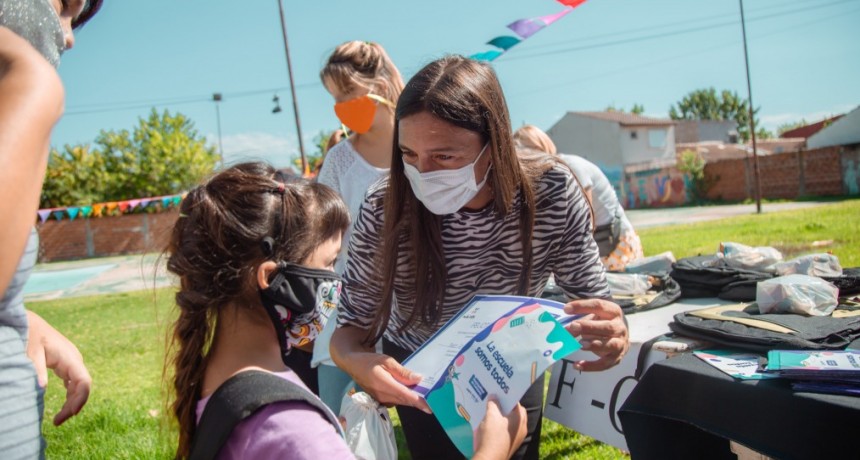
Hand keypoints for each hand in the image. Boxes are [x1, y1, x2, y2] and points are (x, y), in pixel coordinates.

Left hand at [25, 311, 91, 425]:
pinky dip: (69, 396)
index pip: (84, 381)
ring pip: (79, 387)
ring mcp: (72, 363)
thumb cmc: (30, 335)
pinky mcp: (66, 365)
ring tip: (58, 418)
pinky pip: (73, 384)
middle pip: (83, 388)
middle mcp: (75, 361)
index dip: (81, 399)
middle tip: (57, 422)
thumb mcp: (31, 351)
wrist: (30, 323)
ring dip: (71, 403)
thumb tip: (41, 389)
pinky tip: (62, 406)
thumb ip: (37, 368)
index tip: (70, 413)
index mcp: (70, 358)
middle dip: (74, 406)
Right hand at [342, 350, 430, 413]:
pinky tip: (413, 392)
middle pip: (405, 400)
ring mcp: (381, 399)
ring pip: (402, 401)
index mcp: (383, 383)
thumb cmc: (369, 361)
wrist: (353, 366)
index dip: (418, 401)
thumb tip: (418, 378)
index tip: (430, 406)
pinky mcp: (381, 400)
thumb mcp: (386, 360)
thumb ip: (402, 371)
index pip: (404, 394)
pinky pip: (397, 400)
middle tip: (434, 400)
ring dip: (413, 400)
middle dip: (419, 401)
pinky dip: (406, 398)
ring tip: (427, 396)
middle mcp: (382, 394)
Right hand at [473, 398, 526, 459]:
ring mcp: (517, 438)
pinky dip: (500, 426)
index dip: (507, 397)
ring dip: (501, 417)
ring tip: (490, 411)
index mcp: (520, 419)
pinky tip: (490, 425)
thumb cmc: (493, 435)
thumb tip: (493, 397)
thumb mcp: (491, 415)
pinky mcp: (511, 444)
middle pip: (514, 413)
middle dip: (504, 407)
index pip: (516, 403)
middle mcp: (522, 428)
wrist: (490, 458)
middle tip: (493, 401)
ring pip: (510, 422)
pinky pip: (507, 431)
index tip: (498, 393)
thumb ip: (493, 403)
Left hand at [564, 299, 628, 371]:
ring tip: (580, 344)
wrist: (620, 336)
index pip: (599, 306)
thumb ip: (580, 319)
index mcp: (613, 312)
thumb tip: (566, 328)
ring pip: (610, 345)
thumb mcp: (593, 316)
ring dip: (595, 345)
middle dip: (589, 327)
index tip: (566, 309)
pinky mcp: (616, 358)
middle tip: (573, 326)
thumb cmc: (602, 323)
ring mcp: (620, 343)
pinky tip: (577, 365)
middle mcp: (619, 328)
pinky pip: (604, 364)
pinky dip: (591, 366)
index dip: (582, 306)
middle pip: (607, 327)